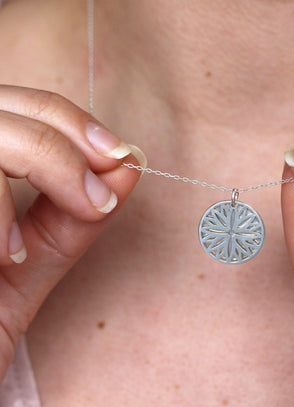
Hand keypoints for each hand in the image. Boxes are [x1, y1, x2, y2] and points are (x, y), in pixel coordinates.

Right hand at [0, 85, 144, 381]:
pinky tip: (2, 257)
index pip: (26, 106)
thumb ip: (77, 213)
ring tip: (47, 231)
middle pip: (5, 107)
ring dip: (39, 167)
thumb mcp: (34, 261)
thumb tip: (128, 163)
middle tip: (96, 195)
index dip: (74, 123)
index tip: (119, 156)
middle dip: (61, 145)